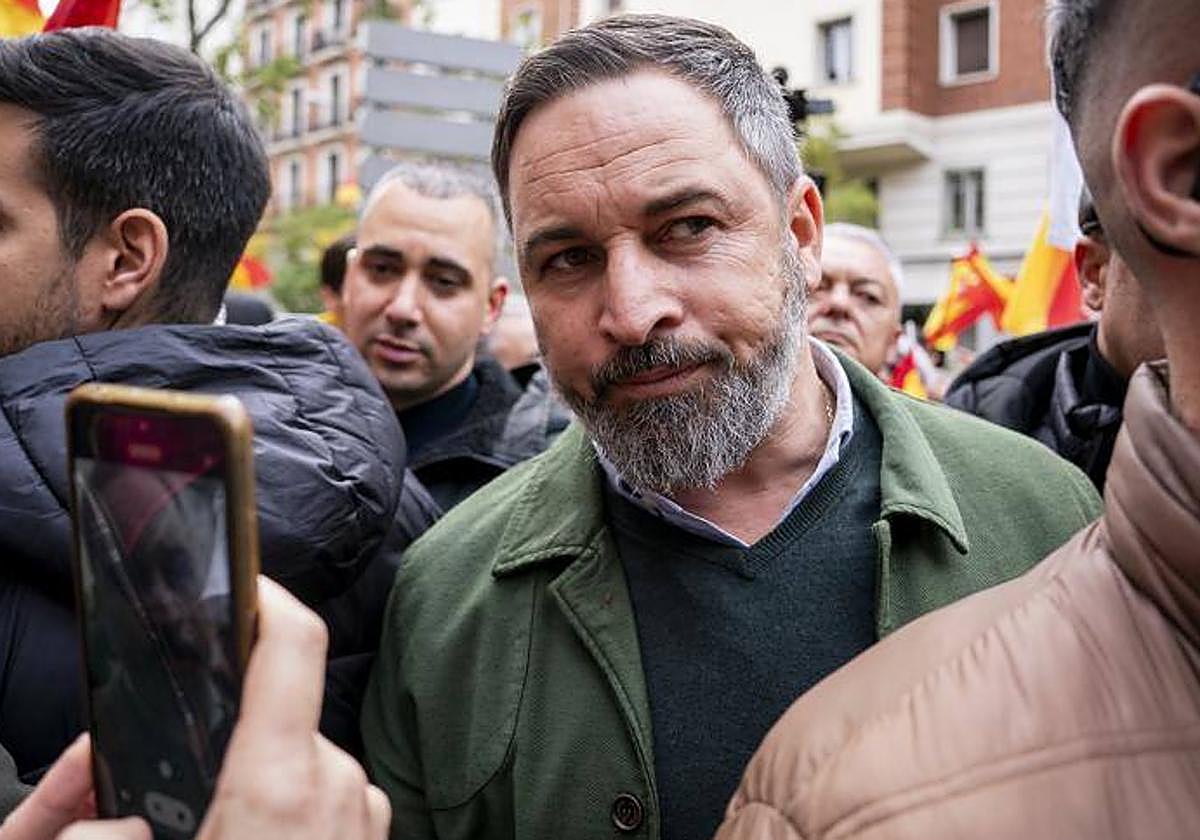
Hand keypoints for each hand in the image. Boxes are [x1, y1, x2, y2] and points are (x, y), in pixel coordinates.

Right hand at [1, 577, 387, 839]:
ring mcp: (361, 817)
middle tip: (155, 789)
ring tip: (195, 830)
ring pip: (295, 764)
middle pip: (274, 719)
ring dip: (249, 786)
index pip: (291, 644)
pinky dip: (283, 814)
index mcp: (283, 781)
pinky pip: (320, 803)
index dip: (265, 600)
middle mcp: (336, 786)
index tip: (239, 585)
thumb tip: (99, 820)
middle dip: (217, 738)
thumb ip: (97, 836)